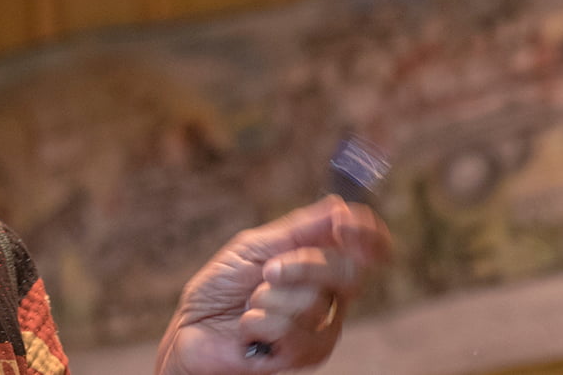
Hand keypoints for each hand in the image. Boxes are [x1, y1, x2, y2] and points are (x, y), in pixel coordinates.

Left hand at [156, 196, 391, 374]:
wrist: (192, 328)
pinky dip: (257, 323)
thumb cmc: (222, 288)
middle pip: (349, 272)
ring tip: (251, 305)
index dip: (367, 233)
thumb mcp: (255, 246)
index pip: (370, 249)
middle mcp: (332, 297)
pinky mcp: (305, 356)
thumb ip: (299, 229)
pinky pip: (291, 331)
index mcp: (323, 264)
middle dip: (304, 264)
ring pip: (314, 303)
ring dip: (268, 299)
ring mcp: (322, 329)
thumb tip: (339, 205)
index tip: (344, 222)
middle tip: (269, 270)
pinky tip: (247, 330)